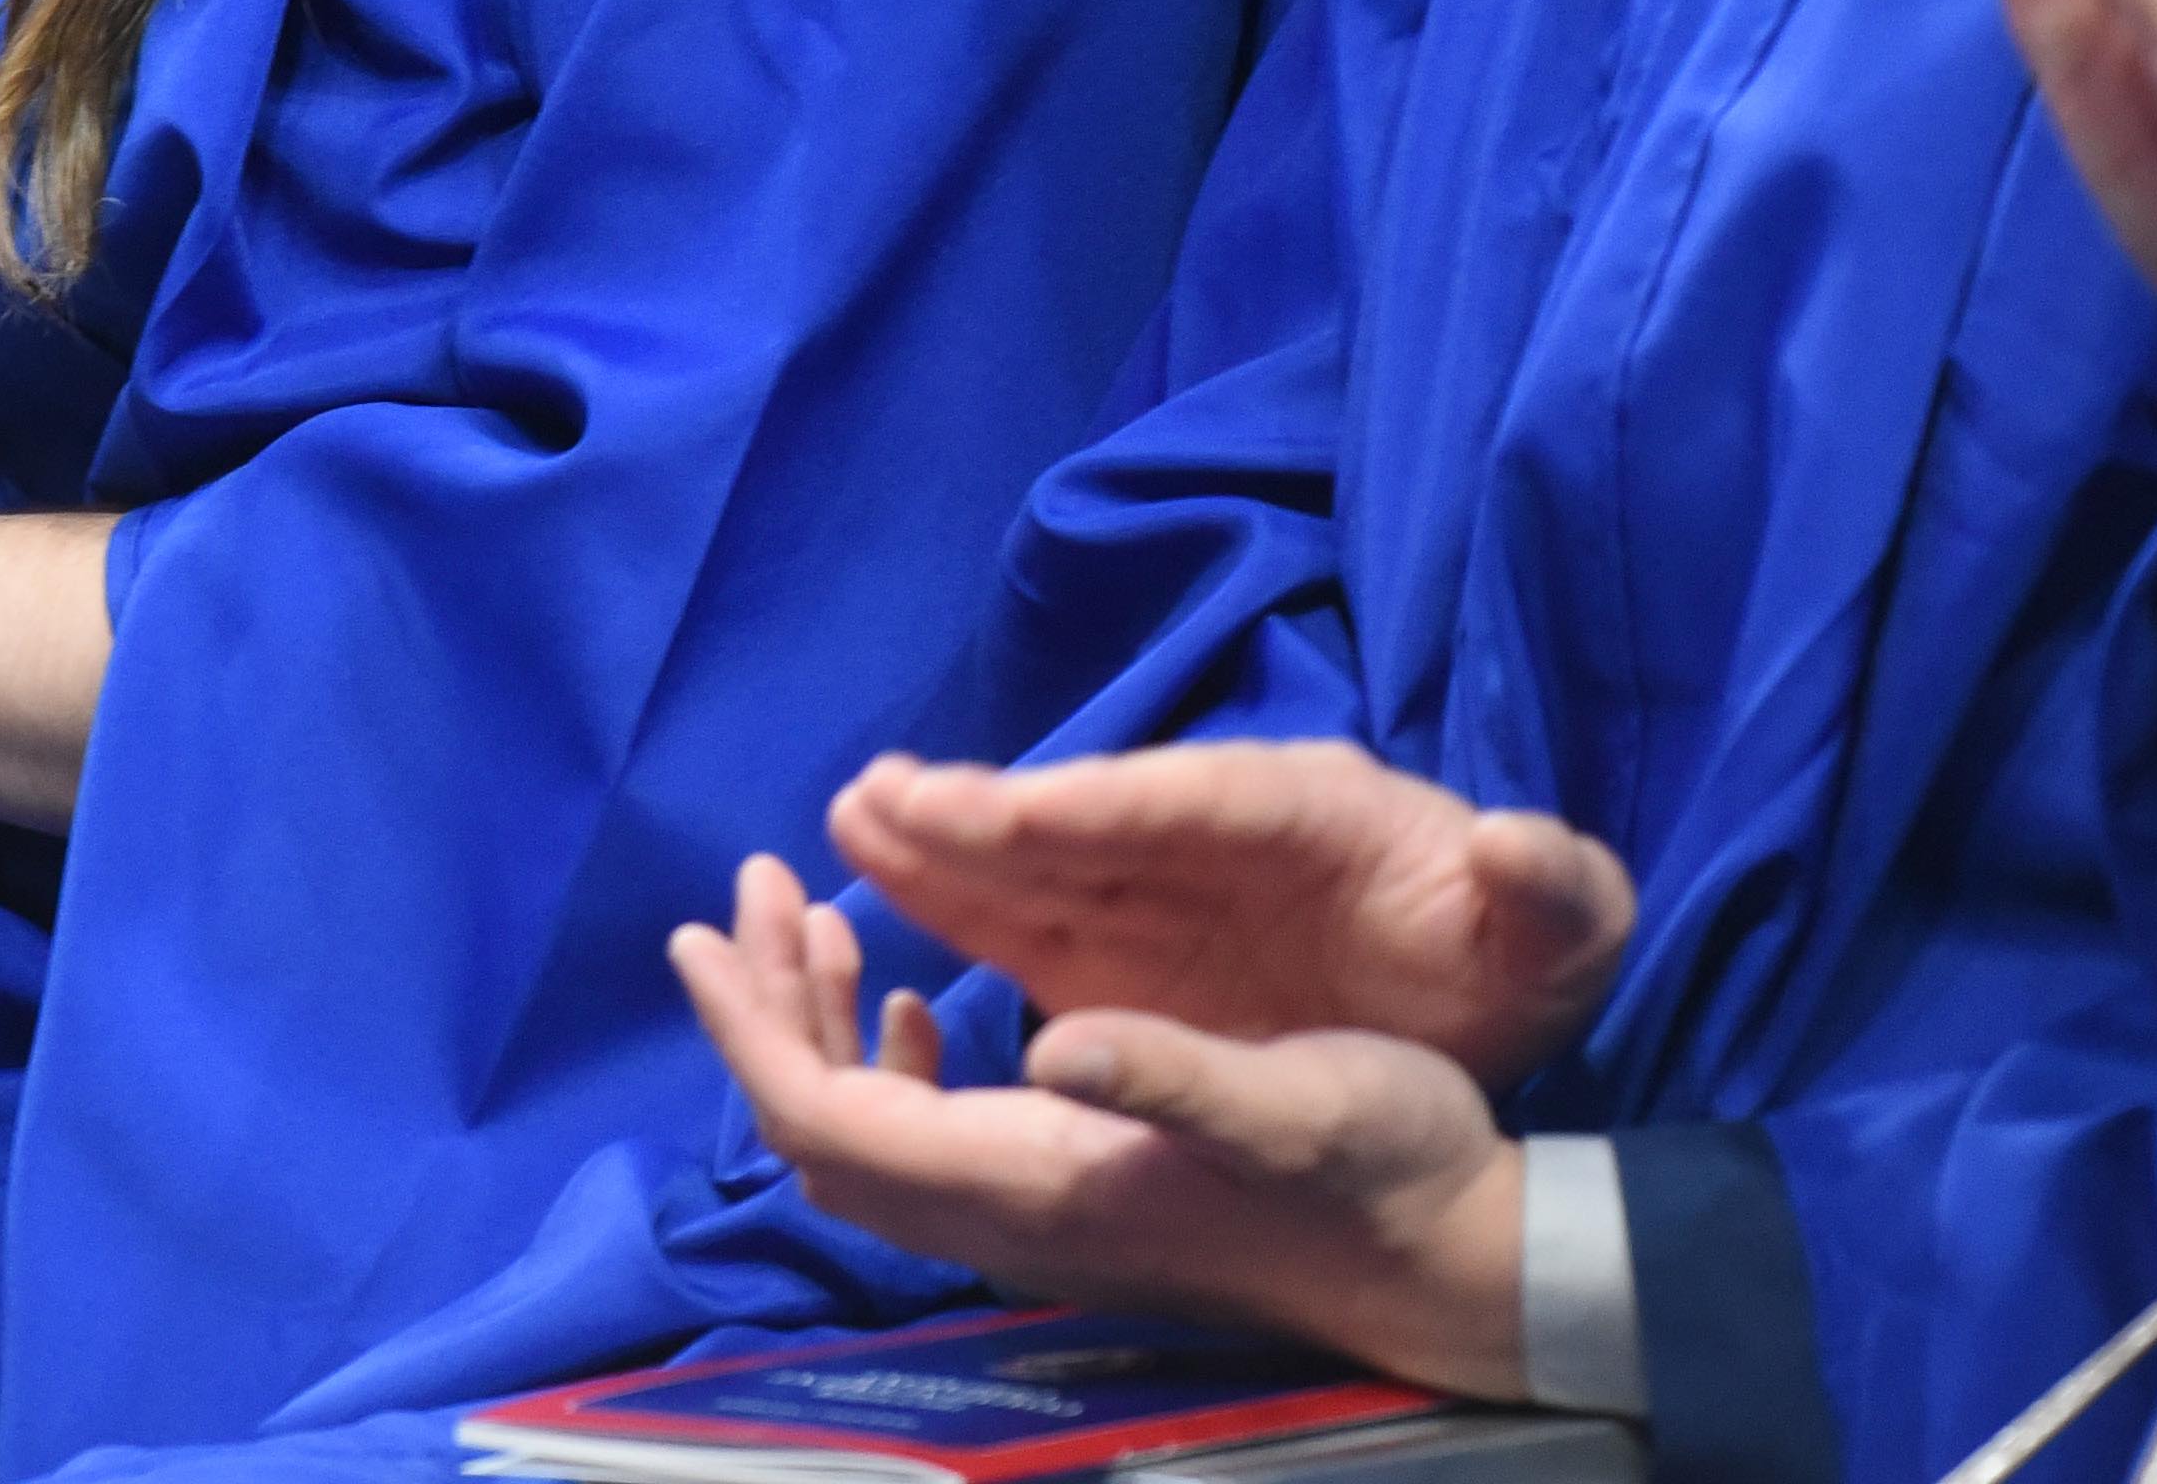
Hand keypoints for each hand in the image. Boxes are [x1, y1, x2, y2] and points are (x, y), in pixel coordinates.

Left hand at [671, 853, 1526, 1399]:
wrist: (1453, 1265)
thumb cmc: (1384, 1168)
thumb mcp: (1291, 1107)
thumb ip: (1166, 1077)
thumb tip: (1050, 1037)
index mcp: (1040, 1184)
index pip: (827, 1120)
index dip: (752, 1028)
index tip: (704, 927)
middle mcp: (1015, 1220)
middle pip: (822, 1132)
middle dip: (767, 1011)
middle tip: (755, 892)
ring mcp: (1040, 1222)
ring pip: (867, 1140)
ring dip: (822, 1030)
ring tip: (821, 922)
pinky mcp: (1074, 1205)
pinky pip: (929, 1148)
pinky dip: (892, 1065)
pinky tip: (923, 1005)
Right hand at [825, 742, 1629, 1089]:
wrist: (1488, 997)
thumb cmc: (1518, 955)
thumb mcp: (1566, 930)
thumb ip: (1555, 890)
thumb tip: (1517, 846)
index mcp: (1313, 812)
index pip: (1190, 801)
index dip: (1095, 804)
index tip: (1004, 809)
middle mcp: (1217, 834)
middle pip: (1093, 820)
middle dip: (991, 813)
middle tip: (881, 797)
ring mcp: (1165, 887)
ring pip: (1046, 861)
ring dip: (952, 845)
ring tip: (853, 817)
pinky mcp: (1133, 946)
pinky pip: (1035, 917)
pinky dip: (962, 898)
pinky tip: (882, 878)